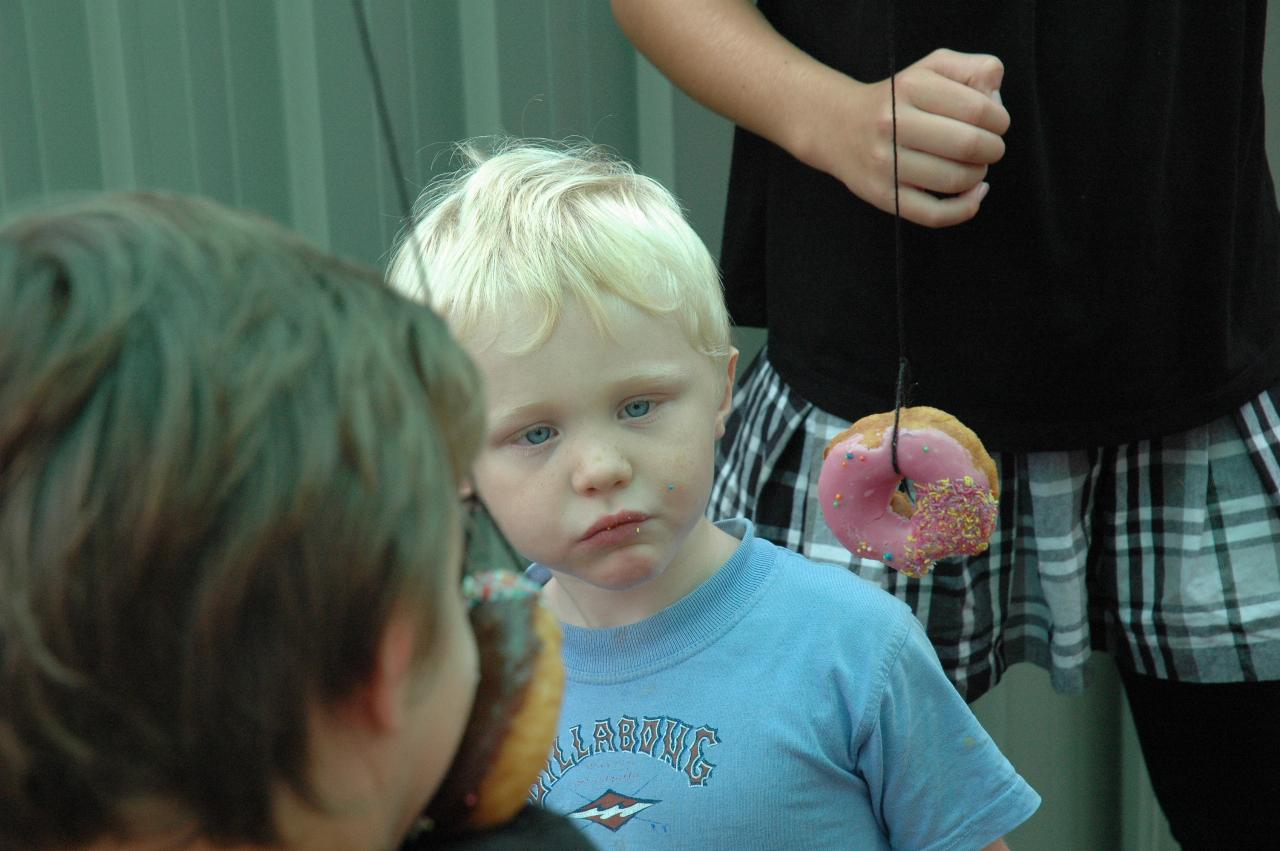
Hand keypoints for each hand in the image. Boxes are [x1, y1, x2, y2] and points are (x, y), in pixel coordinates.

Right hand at [800, 48, 1008, 227]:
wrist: (839, 127)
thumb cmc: (898, 99)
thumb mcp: (932, 68)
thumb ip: (973, 68)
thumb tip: (995, 92)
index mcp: (910, 87)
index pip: (977, 108)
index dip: (999, 119)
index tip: (995, 123)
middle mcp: (892, 124)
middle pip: (969, 145)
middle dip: (993, 148)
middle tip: (989, 147)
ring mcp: (885, 164)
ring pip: (955, 180)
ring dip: (978, 175)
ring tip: (973, 166)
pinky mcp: (883, 195)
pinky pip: (934, 214)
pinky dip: (965, 208)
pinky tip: (974, 194)